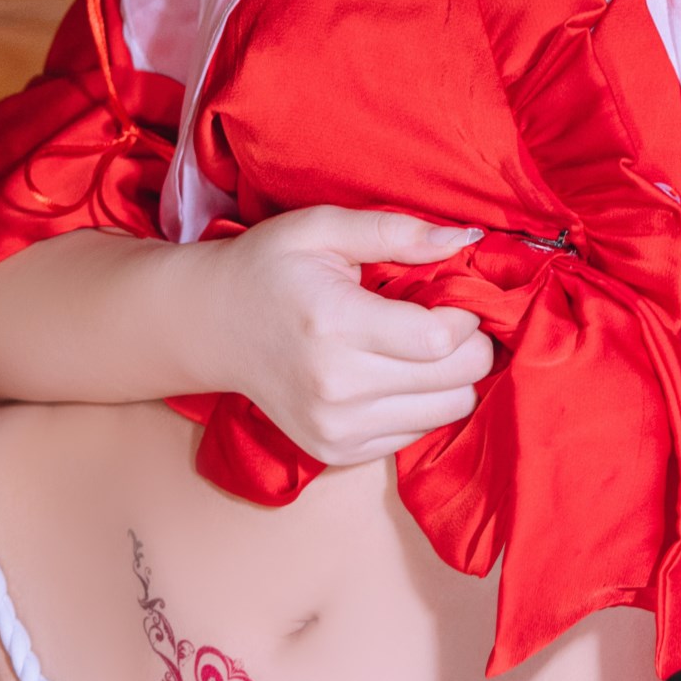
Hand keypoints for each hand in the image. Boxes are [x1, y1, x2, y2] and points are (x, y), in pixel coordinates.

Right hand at [191, 208, 494, 465]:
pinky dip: (420, 402)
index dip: (466, 316)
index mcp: (334, 324)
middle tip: (446, 320)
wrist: (211, 328)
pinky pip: (417, 433)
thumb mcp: (322, 229)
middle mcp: (335, 387)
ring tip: (420, 347)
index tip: (455, 297)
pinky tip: (392, 373)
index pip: (440, 339)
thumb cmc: (269, 269)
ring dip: (450, 378)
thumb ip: (396, 232)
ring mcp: (335, 428)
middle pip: (455, 381)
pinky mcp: (336, 451)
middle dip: (469, 346)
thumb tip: (465, 239)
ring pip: (447, 412)